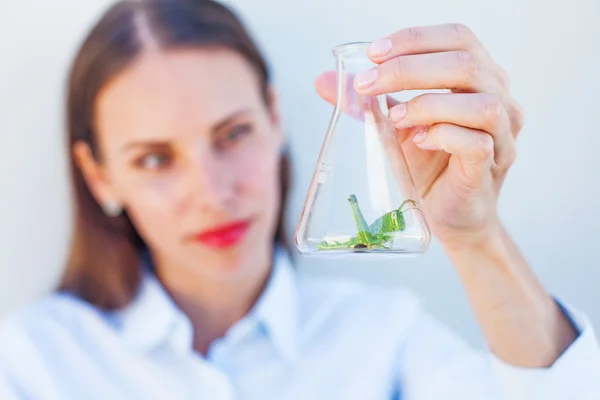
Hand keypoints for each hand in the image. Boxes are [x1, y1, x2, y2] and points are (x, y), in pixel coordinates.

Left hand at [315, 23, 524, 248]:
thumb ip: (365, 102)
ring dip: (428, 104)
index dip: (416, 39)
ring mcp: (501, 135)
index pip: (457, 38)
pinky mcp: (491, 167)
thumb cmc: (428, 165)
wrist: (447, 214)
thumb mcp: (393, 127)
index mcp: (478, 78)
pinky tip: (419, 141)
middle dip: (409, 69)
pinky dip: (443, 136)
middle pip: (465, 63)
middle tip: (369, 84)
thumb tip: (323, 81)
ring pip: (479, 103)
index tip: (374, 53)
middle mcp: (498, 99)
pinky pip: (476, 143)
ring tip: (395, 119)